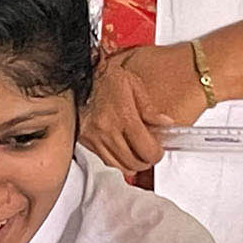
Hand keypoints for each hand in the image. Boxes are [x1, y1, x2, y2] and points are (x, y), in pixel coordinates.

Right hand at [79, 52, 162, 172]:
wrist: (77, 75)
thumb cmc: (104, 77)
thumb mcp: (133, 85)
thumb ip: (150, 108)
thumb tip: (165, 123)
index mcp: (124, 116)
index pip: (146, 149)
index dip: (157, 154)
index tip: (159, 150)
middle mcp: (108, 130)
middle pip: (133, 162)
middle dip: (146, 161)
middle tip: (150, 153)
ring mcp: (95, 137)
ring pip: (119, 166)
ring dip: (132, 164)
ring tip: (137, 155)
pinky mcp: (85, 140)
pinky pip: (105, 160)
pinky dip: (117, 161)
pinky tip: (122, 152)